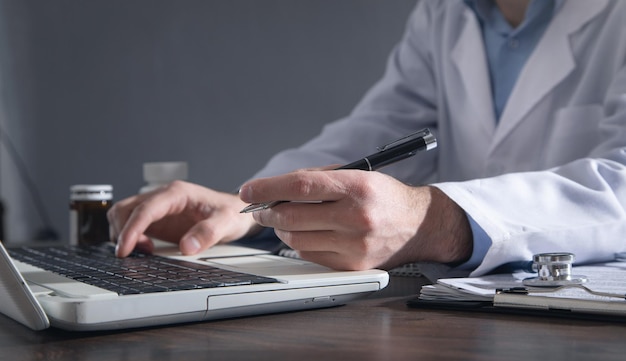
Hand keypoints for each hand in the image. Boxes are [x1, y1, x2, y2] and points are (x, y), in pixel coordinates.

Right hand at [107, 180, 260, 256]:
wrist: (235, 212)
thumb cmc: (231, 212)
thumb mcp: (227, 222)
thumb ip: (209, 233)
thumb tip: (188, 246)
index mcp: (177, 193)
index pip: (145, 209)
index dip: (131, 229)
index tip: (125, 249)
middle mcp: (164, 197)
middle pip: (125, 209)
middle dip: (124, 232)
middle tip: (138, 252)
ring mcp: (158, 208)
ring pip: (123, 214)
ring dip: (124, 234)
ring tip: (145, 250)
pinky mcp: (157, 220)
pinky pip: (131, 224)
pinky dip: (129, 237)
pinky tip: (146, 248)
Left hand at [239, 170, 471, 269]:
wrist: (419, 225)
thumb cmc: (383, 196)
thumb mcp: (357, 175)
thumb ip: (318, 179)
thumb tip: (275, 189)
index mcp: (357, 187)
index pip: (301, 185)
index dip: (268, 188)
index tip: (248, 190)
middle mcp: (357, 217)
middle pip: (292, 216)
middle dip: (267, 211)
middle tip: (258, 208)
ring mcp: (355, 245)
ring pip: (296, 239)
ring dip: (281, 228)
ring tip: (282, 219)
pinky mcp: (352, 265)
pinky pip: (310, 256)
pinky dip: (299, 244)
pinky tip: (304, 233)